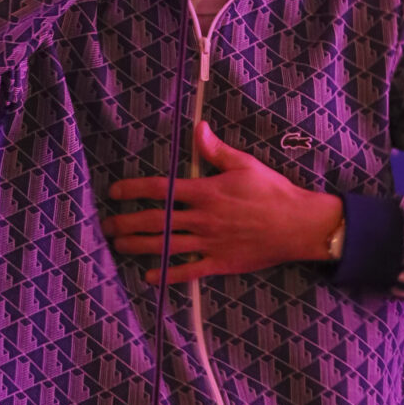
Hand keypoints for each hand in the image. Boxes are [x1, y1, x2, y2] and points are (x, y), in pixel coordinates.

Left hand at [102, 120, 342, 282]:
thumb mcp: (244, 164)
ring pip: (165, 246)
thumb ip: (216, 150)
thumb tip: (198, 128)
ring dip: (138, 246)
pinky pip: (187, 271)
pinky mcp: (219, 262)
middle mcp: (202, 218)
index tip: (115, 192)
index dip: (134, 190)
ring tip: (118, 246)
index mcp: (205, 191)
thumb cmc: (272, 191)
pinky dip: (166, 275)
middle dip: (126, 223)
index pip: (161, 189)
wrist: (297, 225)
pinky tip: (149, 276)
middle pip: (155, 220)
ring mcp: (209, 243)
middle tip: (106, 226)